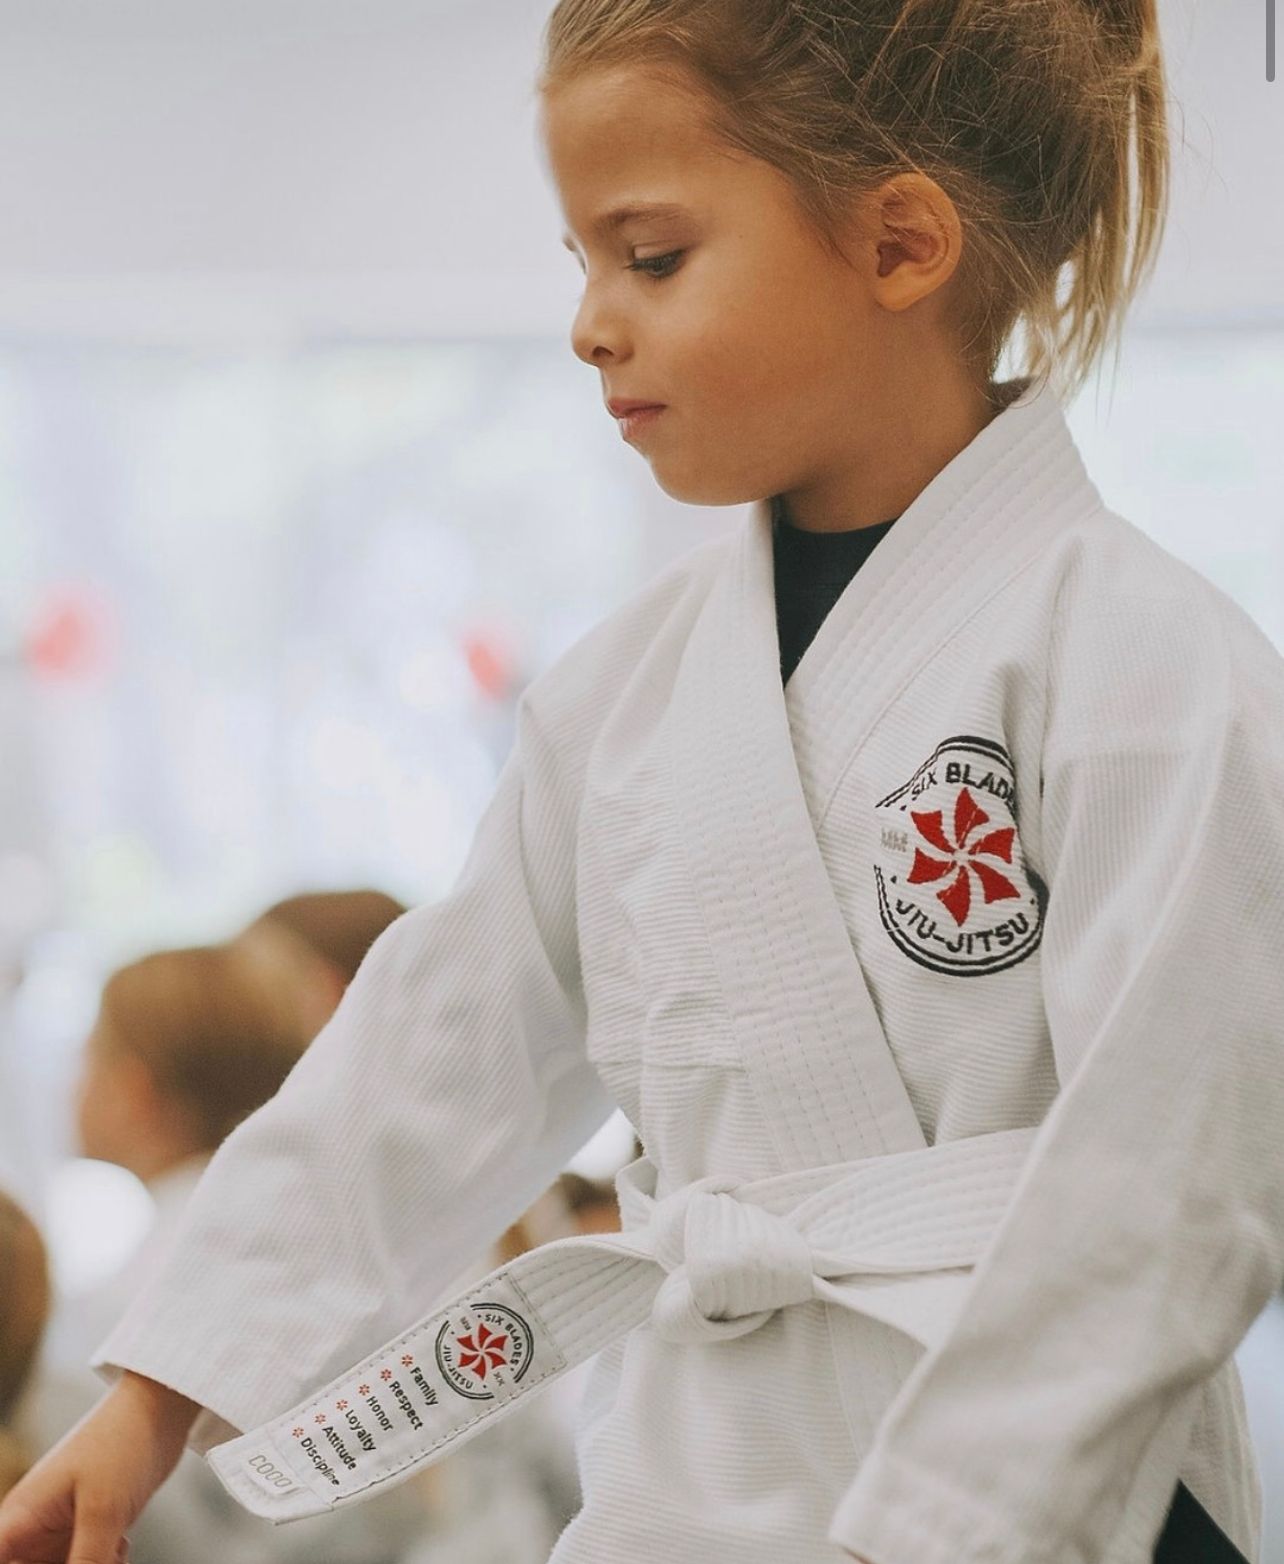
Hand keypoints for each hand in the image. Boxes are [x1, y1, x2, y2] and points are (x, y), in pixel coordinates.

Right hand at [0, 1371, 199, 1563]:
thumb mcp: (102, 1511)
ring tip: (112, 1552)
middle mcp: (33, 1530)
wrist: (161, 1410)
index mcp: (20, 1520)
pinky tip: (120, 1546)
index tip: (45, 1561)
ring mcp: (62, 1530)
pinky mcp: (90, 1529)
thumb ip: (86, 1561)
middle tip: (93, 1558)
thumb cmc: (122, 1441)